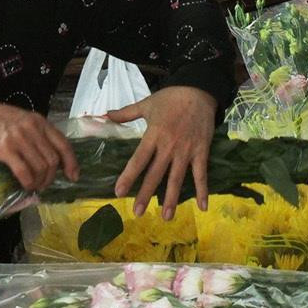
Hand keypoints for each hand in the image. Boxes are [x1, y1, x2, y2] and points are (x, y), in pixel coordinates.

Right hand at [0, 100, 79, 191]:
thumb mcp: (19, 119)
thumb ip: (35, 132)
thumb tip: (49, 156)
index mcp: (38, 120)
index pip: (63, 144)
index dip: (71, 163)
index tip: (73, 176)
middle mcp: (32, 128)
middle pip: (53, 160)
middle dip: (51, 177)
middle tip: (43, 185)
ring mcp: (19, 138)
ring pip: (41, 168)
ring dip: (39, 182)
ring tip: (33, 186)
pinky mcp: (5, 149)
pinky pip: (24, 172)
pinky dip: (28, 183)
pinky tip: (25, 186)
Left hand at [109, 86, 215, 219]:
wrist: (199, 90)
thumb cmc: (171, 98)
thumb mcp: (147, 104)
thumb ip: (126, 113)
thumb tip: (105, 115)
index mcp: (153, 134)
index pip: (138, 159)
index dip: (129, 176)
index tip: (118, 192)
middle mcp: (169, 146)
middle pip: (155, 174)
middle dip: (146, 194)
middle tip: (137, 213)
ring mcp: (186, 151)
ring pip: (177, 178)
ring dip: (172, 199)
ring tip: (166, 217)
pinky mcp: (201, 152)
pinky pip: (201, 174)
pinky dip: (202, 191)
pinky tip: (202, 207)